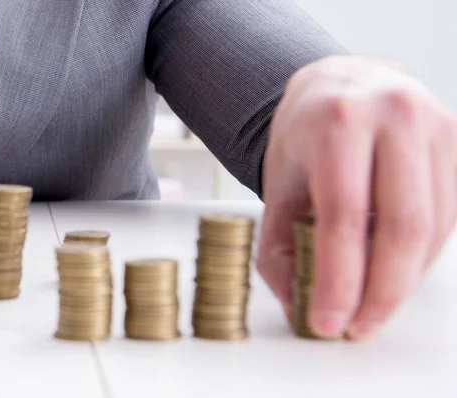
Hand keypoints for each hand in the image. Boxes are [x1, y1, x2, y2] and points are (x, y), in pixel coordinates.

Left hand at [256, 55, 456, 339]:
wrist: (339, 86)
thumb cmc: (306, 134)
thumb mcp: (278, 185)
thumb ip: (282, 248)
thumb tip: (300, 309)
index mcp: (338, 121)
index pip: (344, 215)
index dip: (339, 280)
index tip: (328, 321)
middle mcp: (394, 115)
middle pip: (401, 226)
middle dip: (380, 293)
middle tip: (357, 325)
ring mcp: (436, 125)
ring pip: (433, 227)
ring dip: (404, 281)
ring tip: (372, 307)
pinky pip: (449, 216)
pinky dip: (421, 257)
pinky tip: (393, 273)